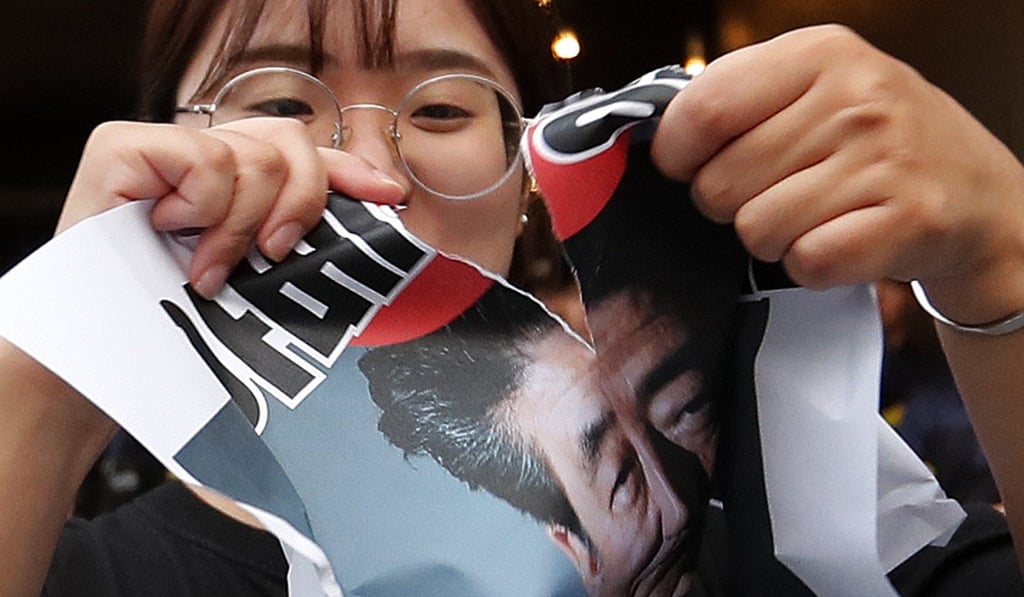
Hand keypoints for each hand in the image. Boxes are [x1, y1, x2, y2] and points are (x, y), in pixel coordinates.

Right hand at [59, 118, 407, 297]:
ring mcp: (165, 146)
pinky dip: (202, 207)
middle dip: (301, 201)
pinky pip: (207, 160)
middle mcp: (204, 155)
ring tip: (206, 269)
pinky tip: (170, 231)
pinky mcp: (126, 144)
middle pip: (290, 142)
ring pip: (252, 158)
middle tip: (274, 254)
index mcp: (236, 184)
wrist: (103, 350)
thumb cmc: (176, 318)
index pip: (303, 157)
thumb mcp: (253, 279)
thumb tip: (362, 230)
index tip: (390, 197)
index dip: (349, 170)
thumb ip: (291, 242)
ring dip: (238, 227)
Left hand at [652, 25, 1023, 322]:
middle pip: (719, 183)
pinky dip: (810, 264)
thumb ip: (740, 97)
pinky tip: (840, 238)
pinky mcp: (907, 221)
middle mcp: (856, 98)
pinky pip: (805, 262)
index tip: (688, 166)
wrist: (976, 192)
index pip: (703, 110)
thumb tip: (660, 138)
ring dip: (771, 237)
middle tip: (773, 193)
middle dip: (729, 203)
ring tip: (813, 214)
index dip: (677, 154)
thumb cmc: (876, 140)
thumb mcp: (817, 86)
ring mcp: (886, 159)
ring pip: (755, 230)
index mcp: (821, 53)